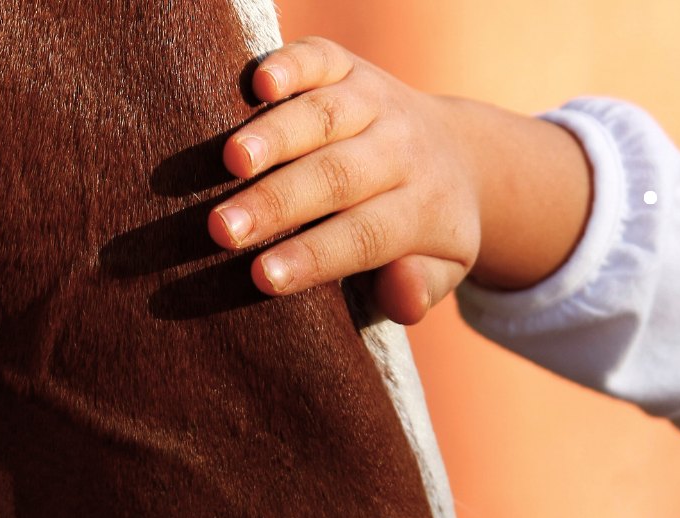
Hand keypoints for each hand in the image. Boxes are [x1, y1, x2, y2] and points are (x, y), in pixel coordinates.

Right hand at [208, 38, 591, 324]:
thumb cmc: (424, 234)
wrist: (457, 156)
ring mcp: (376, 103)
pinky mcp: (351, 68)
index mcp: (422, 210)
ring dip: (275, 136)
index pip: (364, 236)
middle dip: (277, 202)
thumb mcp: (442, 272)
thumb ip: (420, 290)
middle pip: (338, 177)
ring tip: (230, 162)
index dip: (312, 257)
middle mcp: (402, 151)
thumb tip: (403, 296)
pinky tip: (258, 82)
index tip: (262, 277)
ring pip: (325, 117)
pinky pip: (321, 59)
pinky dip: (290, 64)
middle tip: (223, 230)